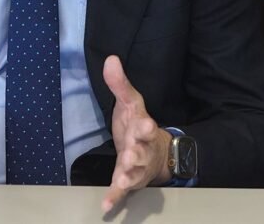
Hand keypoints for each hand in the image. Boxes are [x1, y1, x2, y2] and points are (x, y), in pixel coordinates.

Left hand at [101, 55, 171, 213]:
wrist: (158, 154)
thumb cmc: (139, 126)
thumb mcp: (130, 103)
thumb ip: (119, 84)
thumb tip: (110, 59)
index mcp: (143, 128)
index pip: (146, 125)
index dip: (146, 126)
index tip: (146, 124)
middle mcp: (143, 149)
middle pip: (142, 151)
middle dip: (138, 152)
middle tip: (132, 154)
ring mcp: (137, 168)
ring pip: (134, 173)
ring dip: (128, 176)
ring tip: (121, 180)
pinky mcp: (129, 182)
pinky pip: (122, 192)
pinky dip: (114, 198)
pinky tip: (105, 206)